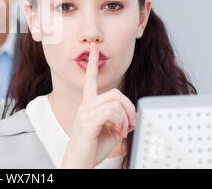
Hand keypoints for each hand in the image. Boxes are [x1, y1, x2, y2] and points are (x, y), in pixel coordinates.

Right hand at [61, 42, 136, 167]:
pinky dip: (121, 123)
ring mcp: (85, 113)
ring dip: (126, 118)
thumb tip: (132, 115)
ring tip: (123, 131)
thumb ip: (118, 117)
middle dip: (130, 107)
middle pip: (114, 92)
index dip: (92, 62)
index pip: (90, 79)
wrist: (79, 163)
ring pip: (115, 102)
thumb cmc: (92, 148)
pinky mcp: (88, 123)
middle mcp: (85, 106)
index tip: (94, 47)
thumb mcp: (110, 130)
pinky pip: (112, 113)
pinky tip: (118, 133)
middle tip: (131, 124)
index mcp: (88, 105)